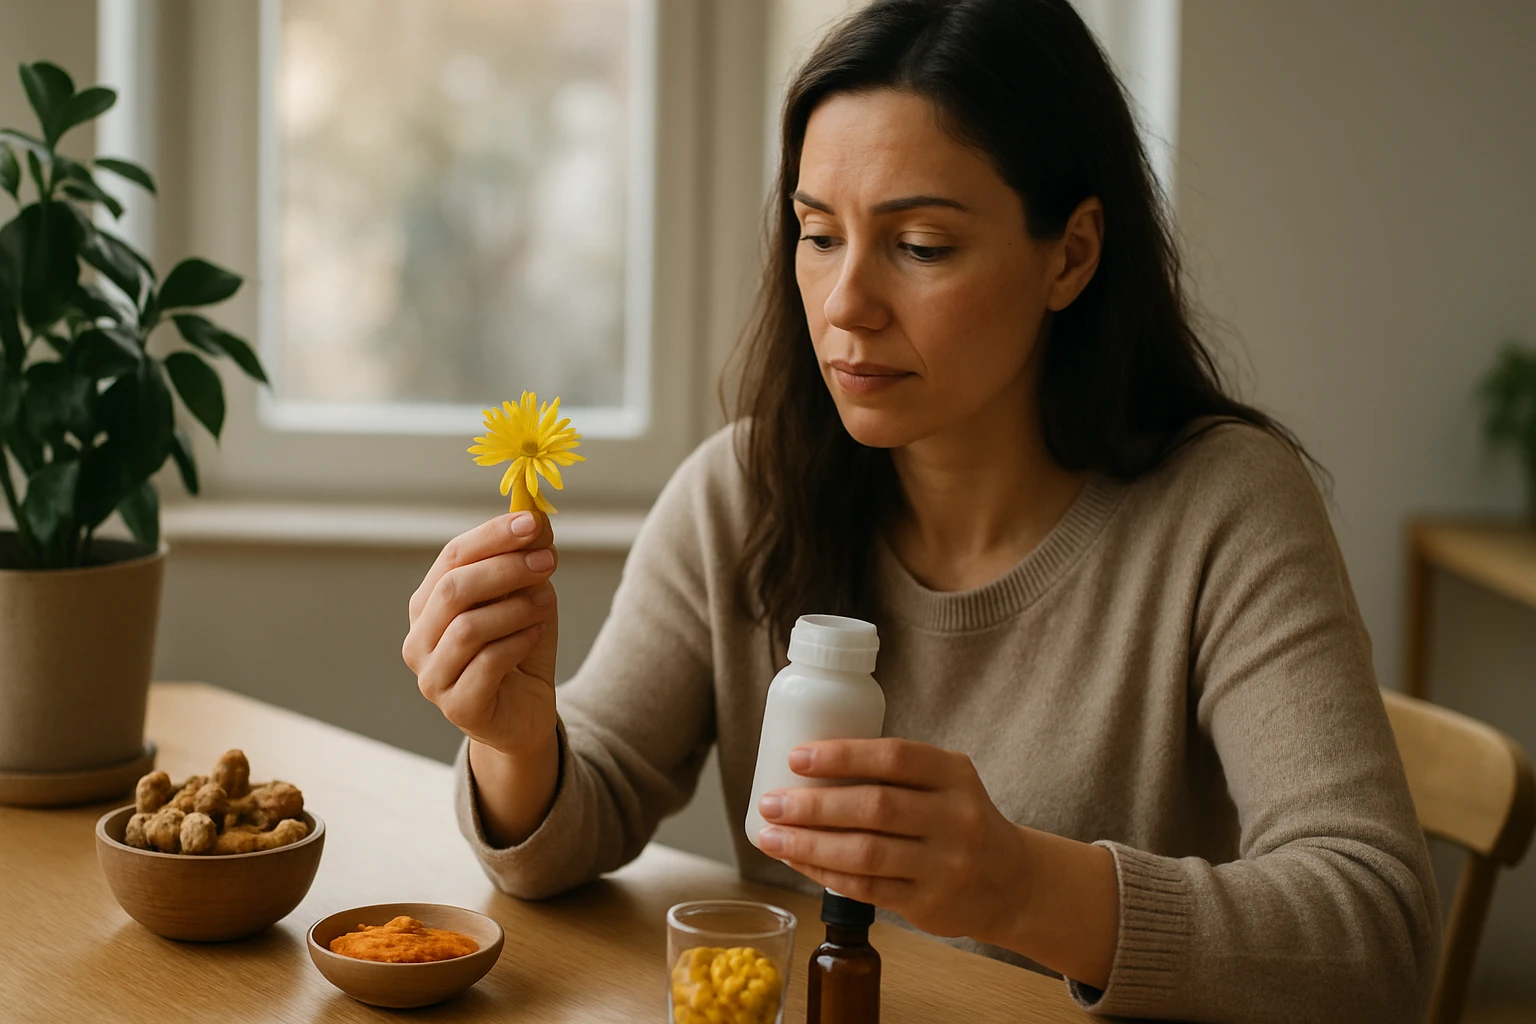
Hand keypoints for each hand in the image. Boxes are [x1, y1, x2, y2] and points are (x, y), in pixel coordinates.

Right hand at [403, 510, 560, 754]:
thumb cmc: (519, 647)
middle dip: (505, 569)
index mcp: (429, 603)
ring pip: (468, 627)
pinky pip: (486, 664)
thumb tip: (537, 516)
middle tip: (548, 561)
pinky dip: (517, 643)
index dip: (492, 535)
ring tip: (545, 603)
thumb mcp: (529, 596)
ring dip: (514, 608)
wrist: (526, 710)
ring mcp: (432, 675)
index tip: (532, 523)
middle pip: (454, 589)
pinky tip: (534, 636)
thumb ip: (527, 559)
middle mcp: (419, 638)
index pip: (452, 556)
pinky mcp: (456, 706)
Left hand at [755, 738, 1031, 946]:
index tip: (796, 757)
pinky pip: (866, 887)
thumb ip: (894, 773)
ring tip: (770, 836)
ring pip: (865, 853)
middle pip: (874, 807)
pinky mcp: (930, 903)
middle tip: (770, 802)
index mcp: (954, 774)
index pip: (894, 757)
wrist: (1012, 882)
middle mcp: (955, 818)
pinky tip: (797, 860)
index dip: (842, 756)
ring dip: (809, 845)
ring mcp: (945, 864)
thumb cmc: (959, 821)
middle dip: (813, 805)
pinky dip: (825, 873)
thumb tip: (807, 767)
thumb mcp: (945, 783)